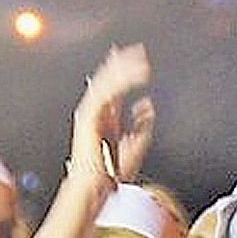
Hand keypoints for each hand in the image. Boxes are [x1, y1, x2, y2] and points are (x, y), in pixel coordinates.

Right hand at [69, 44, 152, 183]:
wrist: (96, 186)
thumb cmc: (112, 173)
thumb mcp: (137, 145)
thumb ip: (143, 124)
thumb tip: (148, 103)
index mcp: (106, 118)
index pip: (115, 87)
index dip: (124, 71)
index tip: (136, 58)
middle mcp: (97, 112)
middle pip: (108, 81)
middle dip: (122, 64)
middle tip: (138, 51)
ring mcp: (90, 113)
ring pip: (107, 83)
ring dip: (123, 70)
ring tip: (141, 62)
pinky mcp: (88, 116)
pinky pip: (104, 93)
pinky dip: (118, 83)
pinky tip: (133, 77)